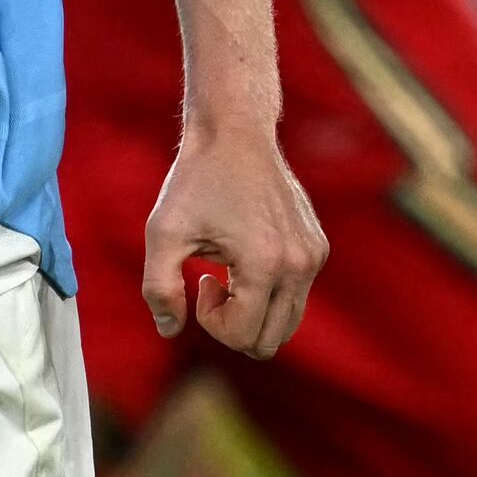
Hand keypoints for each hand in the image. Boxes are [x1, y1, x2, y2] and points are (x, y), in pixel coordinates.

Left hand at [139, 124, 324, 362]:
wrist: (236, 133)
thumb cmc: (195, 181)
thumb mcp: (163, 234)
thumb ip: (158, 289)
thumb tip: (170, 330)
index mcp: (265, 265)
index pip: (243, 335)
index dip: (211, 321)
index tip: (200, 280)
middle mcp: (299, 265)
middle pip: (270, 342)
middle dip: (233, 325)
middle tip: (211, 283)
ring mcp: (314, 257)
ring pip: (286, 325)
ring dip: (251, 313)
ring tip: (227, 274)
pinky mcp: (317, 248)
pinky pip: (295, 297)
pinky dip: (268, 294)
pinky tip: (244, 258)